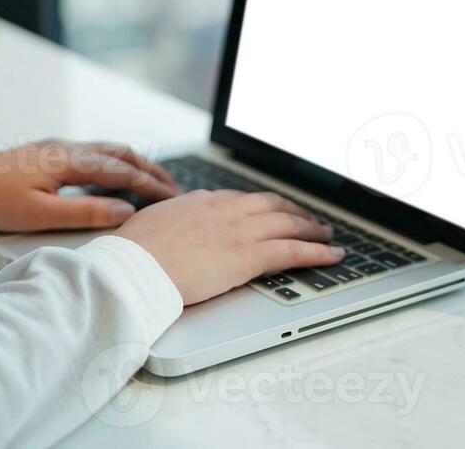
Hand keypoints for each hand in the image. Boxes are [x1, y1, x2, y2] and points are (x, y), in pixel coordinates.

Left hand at [0, 140, 179, 230]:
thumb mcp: (39, 215)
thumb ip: (85, 213)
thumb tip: (126, 212)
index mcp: (69, 160)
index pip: (122, 171)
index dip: (151, 185)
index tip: (175, 198)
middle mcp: (67, 147)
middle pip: (121, 153)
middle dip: (150, 169)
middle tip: (174, 189)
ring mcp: (56, 147)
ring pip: (107, 150)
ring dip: (134, 164)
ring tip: (152, 181)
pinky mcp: (46, 153)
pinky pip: (93, 153)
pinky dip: (115, 163)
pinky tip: (112, 178)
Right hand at [112, 189, 344, 304]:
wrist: (132, 265)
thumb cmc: (134, 250)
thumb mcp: (156, 221)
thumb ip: (175, 218)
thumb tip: (176, 222)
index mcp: (205, 200)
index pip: (246, 199)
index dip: (267, 206)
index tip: (276, 210)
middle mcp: (228, 209)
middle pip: (275, 206)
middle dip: (297, 212)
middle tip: (311, 219)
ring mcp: (241, 231)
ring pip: (290, 225)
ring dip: (314, 229)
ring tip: (328, 235)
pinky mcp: (249, 257)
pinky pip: (293, 252)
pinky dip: (318, 252)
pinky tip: (332, 255)